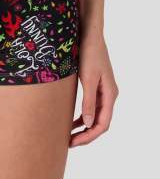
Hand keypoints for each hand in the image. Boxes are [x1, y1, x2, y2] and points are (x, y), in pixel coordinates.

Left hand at [70, 31, 118, 146]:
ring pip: (95, 116)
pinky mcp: (95, 85)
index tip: (73, 142)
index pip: (102, 124)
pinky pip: (91, 106)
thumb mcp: (88, 79)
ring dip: (83, 127)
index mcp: (110, 95)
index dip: (88, 136)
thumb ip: (88, 101)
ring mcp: (103, 90)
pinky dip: (82, 115)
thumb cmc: (89, 54)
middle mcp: (109, 95)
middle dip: (85, 135)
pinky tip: (71, 120)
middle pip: (99, 122)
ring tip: (68, 135)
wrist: (89, 35)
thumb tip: (87, 123)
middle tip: (68, 143)